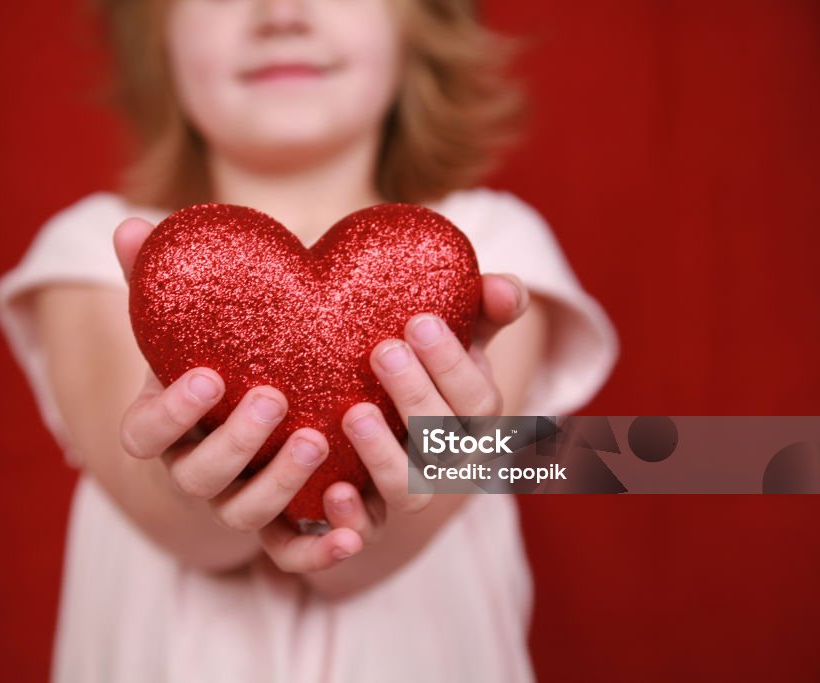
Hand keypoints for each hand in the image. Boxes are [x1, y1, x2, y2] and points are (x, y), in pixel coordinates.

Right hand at [113, 218, 358, 568]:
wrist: (233, 425)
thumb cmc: (207, 363)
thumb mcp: (181, 327)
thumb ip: (156, 279)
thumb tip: (132, 224)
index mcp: (161, 427)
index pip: (146, 432)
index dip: (171, 410)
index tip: (208, 375)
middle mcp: (193, 472)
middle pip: (200, 477)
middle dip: (235, 443)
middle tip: (274, 399)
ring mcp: (234, 503)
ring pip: (246, 512)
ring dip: (280, 483)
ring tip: (319, 439)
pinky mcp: (279, 525)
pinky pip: (291, 549)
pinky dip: (318, 548)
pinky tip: (354, 535)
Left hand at [260, 274, 531, 551]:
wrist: (358, 413)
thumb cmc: (415, 367)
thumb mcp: (449, 333)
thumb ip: (482, 308)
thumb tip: (505, 289)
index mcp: (474, 421)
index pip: (479, 401)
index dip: (453, 365)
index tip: (419, 321)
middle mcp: (449, 466)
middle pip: (444, 443)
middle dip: (416, 396)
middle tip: (383, 350)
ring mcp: (407, 497)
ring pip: (410, 491)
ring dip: (385, 455)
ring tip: (354, 412)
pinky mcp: (365, 521)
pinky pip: (365, 532)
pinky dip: (353, 520)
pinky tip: (333, 490)